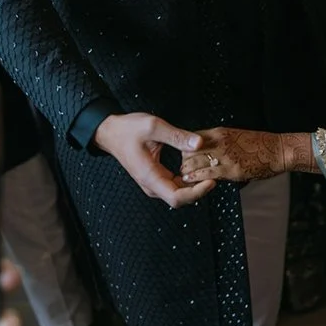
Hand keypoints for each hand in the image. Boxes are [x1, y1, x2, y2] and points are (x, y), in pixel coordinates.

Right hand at [93, 113, 214, 207]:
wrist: (111, 132)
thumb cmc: (128, 129)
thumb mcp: (154, 126)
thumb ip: (177, 136)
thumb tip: (199, 143)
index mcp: (149, 176)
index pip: (177, 198)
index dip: (197, 193)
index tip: (211, 181)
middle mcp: (151, 185)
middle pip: (180, 198)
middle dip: (199, 189)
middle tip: (215, 173)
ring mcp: (153, 183)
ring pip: (178, 193)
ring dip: (195, 185)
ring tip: (209, 170)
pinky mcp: (156, 178)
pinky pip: (175, 185)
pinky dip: (188, 180)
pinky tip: (198, 168)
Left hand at [180, 128, 287, 183]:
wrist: (277, 150)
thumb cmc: (259, 145)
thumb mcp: (235, 136)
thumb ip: (219, 142)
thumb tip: (207, 151)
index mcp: (219, 133)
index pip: (192, 140)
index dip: (186, 151)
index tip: (186, 159)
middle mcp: (219, 142)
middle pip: (189, 151)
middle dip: (185, 163)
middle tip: (184, 171)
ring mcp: (225, 156)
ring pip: (194, 163)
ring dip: (188, 172)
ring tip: (187, 178)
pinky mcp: (231, 169)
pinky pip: (207, 174)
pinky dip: (197, 179)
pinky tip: (193, 182)